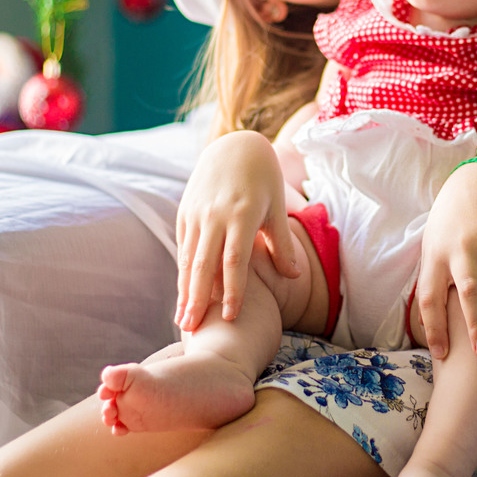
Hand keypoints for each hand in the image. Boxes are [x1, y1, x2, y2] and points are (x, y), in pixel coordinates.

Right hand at [175, 130, 300, 330]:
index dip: (232, 290)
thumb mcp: (277, 207)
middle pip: (203, 265)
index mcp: (242, 215)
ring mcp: (196, 214)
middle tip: (193, 329)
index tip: (230, 317)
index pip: (235, 261)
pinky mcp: (185, 212)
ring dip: (184, 291)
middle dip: (198, 299)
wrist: (234, 146)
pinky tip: (182, 294)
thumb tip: (294, 276)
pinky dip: (182, 272)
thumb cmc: (263, 179)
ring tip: (183, 320)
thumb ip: (282, 243)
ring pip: (188, 259)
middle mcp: (215, 216)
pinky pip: (183, 247)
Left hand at [417, 160, 476, 358]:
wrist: (473, 185)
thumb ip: (432, 284)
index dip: (434, 328)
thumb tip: (425, 327)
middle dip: (476, 324)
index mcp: (436, 258)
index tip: (441, 355)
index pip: (430, 298)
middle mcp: (461, 251)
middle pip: (468, 292)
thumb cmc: (447, 228)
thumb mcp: (431, 251)